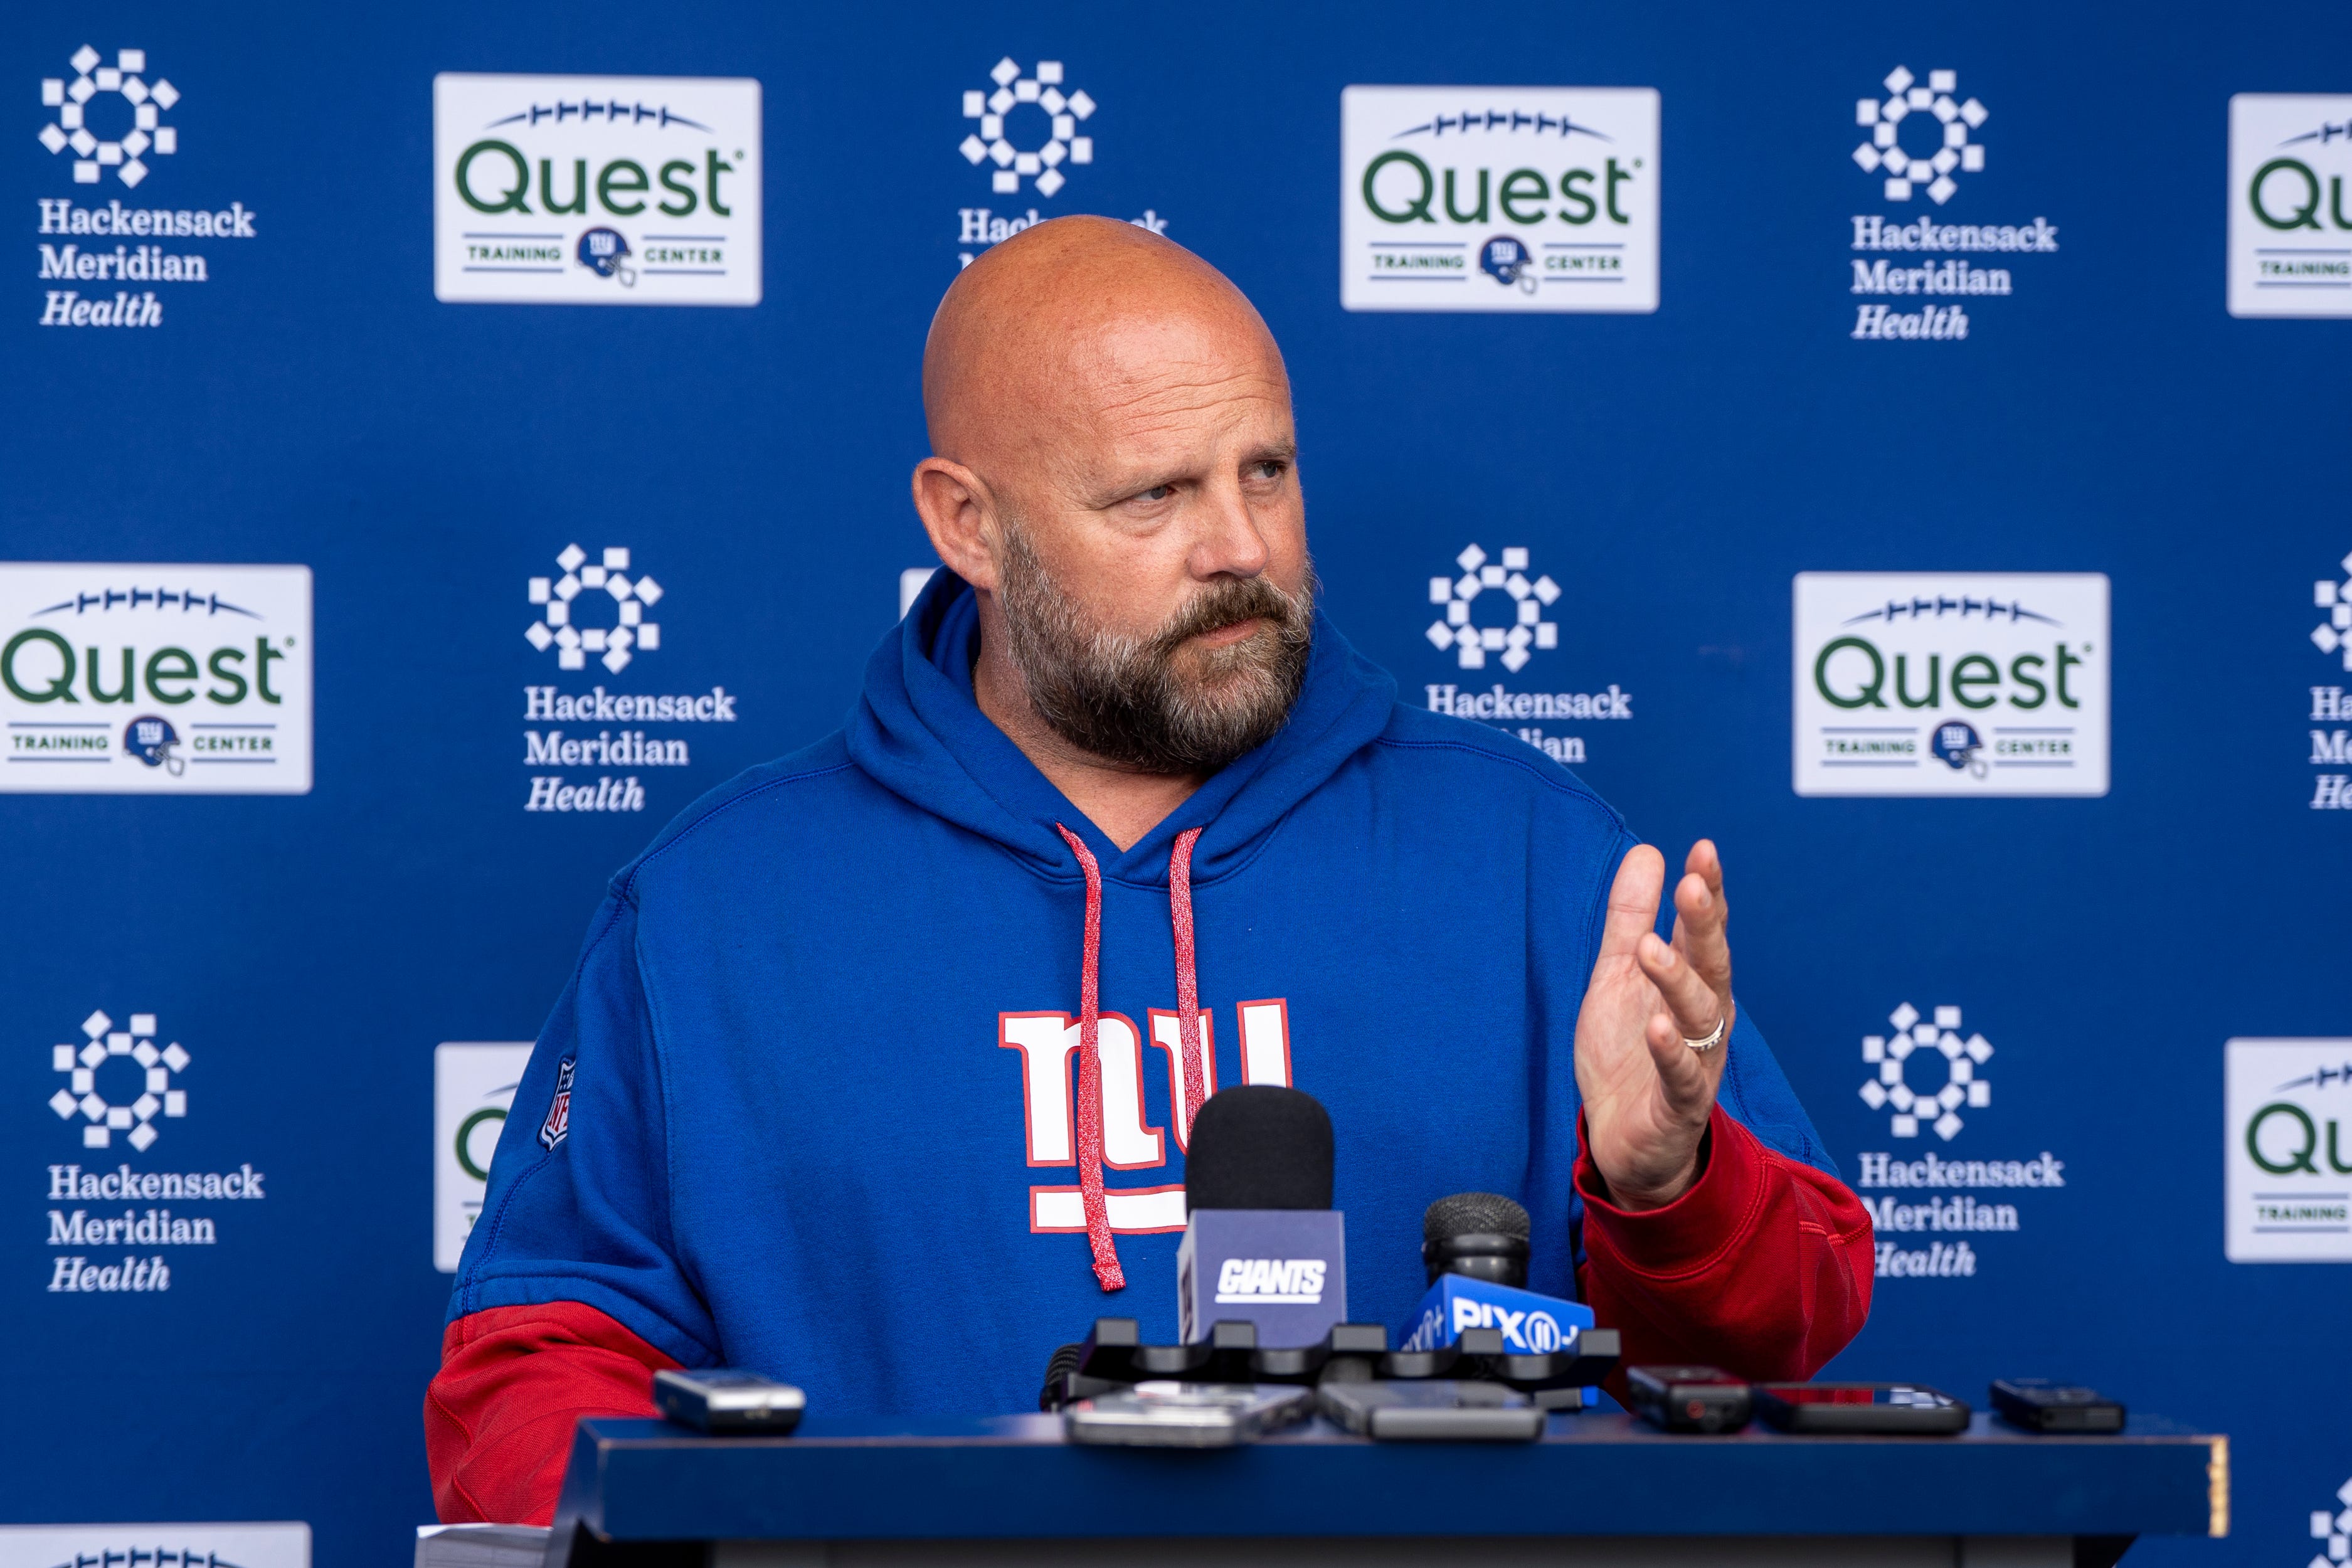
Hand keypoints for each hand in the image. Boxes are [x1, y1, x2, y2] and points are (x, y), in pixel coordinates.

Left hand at [1573, 840, 1735, 1209]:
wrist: (1623, 1141)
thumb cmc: (1627, 1054)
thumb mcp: (1617, 977)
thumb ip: (1630, 919)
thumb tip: (1648, 850)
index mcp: (1691, 984)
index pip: (1704, 931)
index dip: (1707, 892)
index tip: (1703, 850)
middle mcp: (1704, 1019)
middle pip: (1712, 965)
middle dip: (1706, 925)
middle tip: (1694, 885)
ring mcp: (1697, 1061)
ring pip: (1700, 1017)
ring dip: (1678, 981)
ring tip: (1652, 948)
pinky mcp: (1679, 1106)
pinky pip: (1682, 1077)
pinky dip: (1671, 1053)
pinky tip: (1657, 1028)